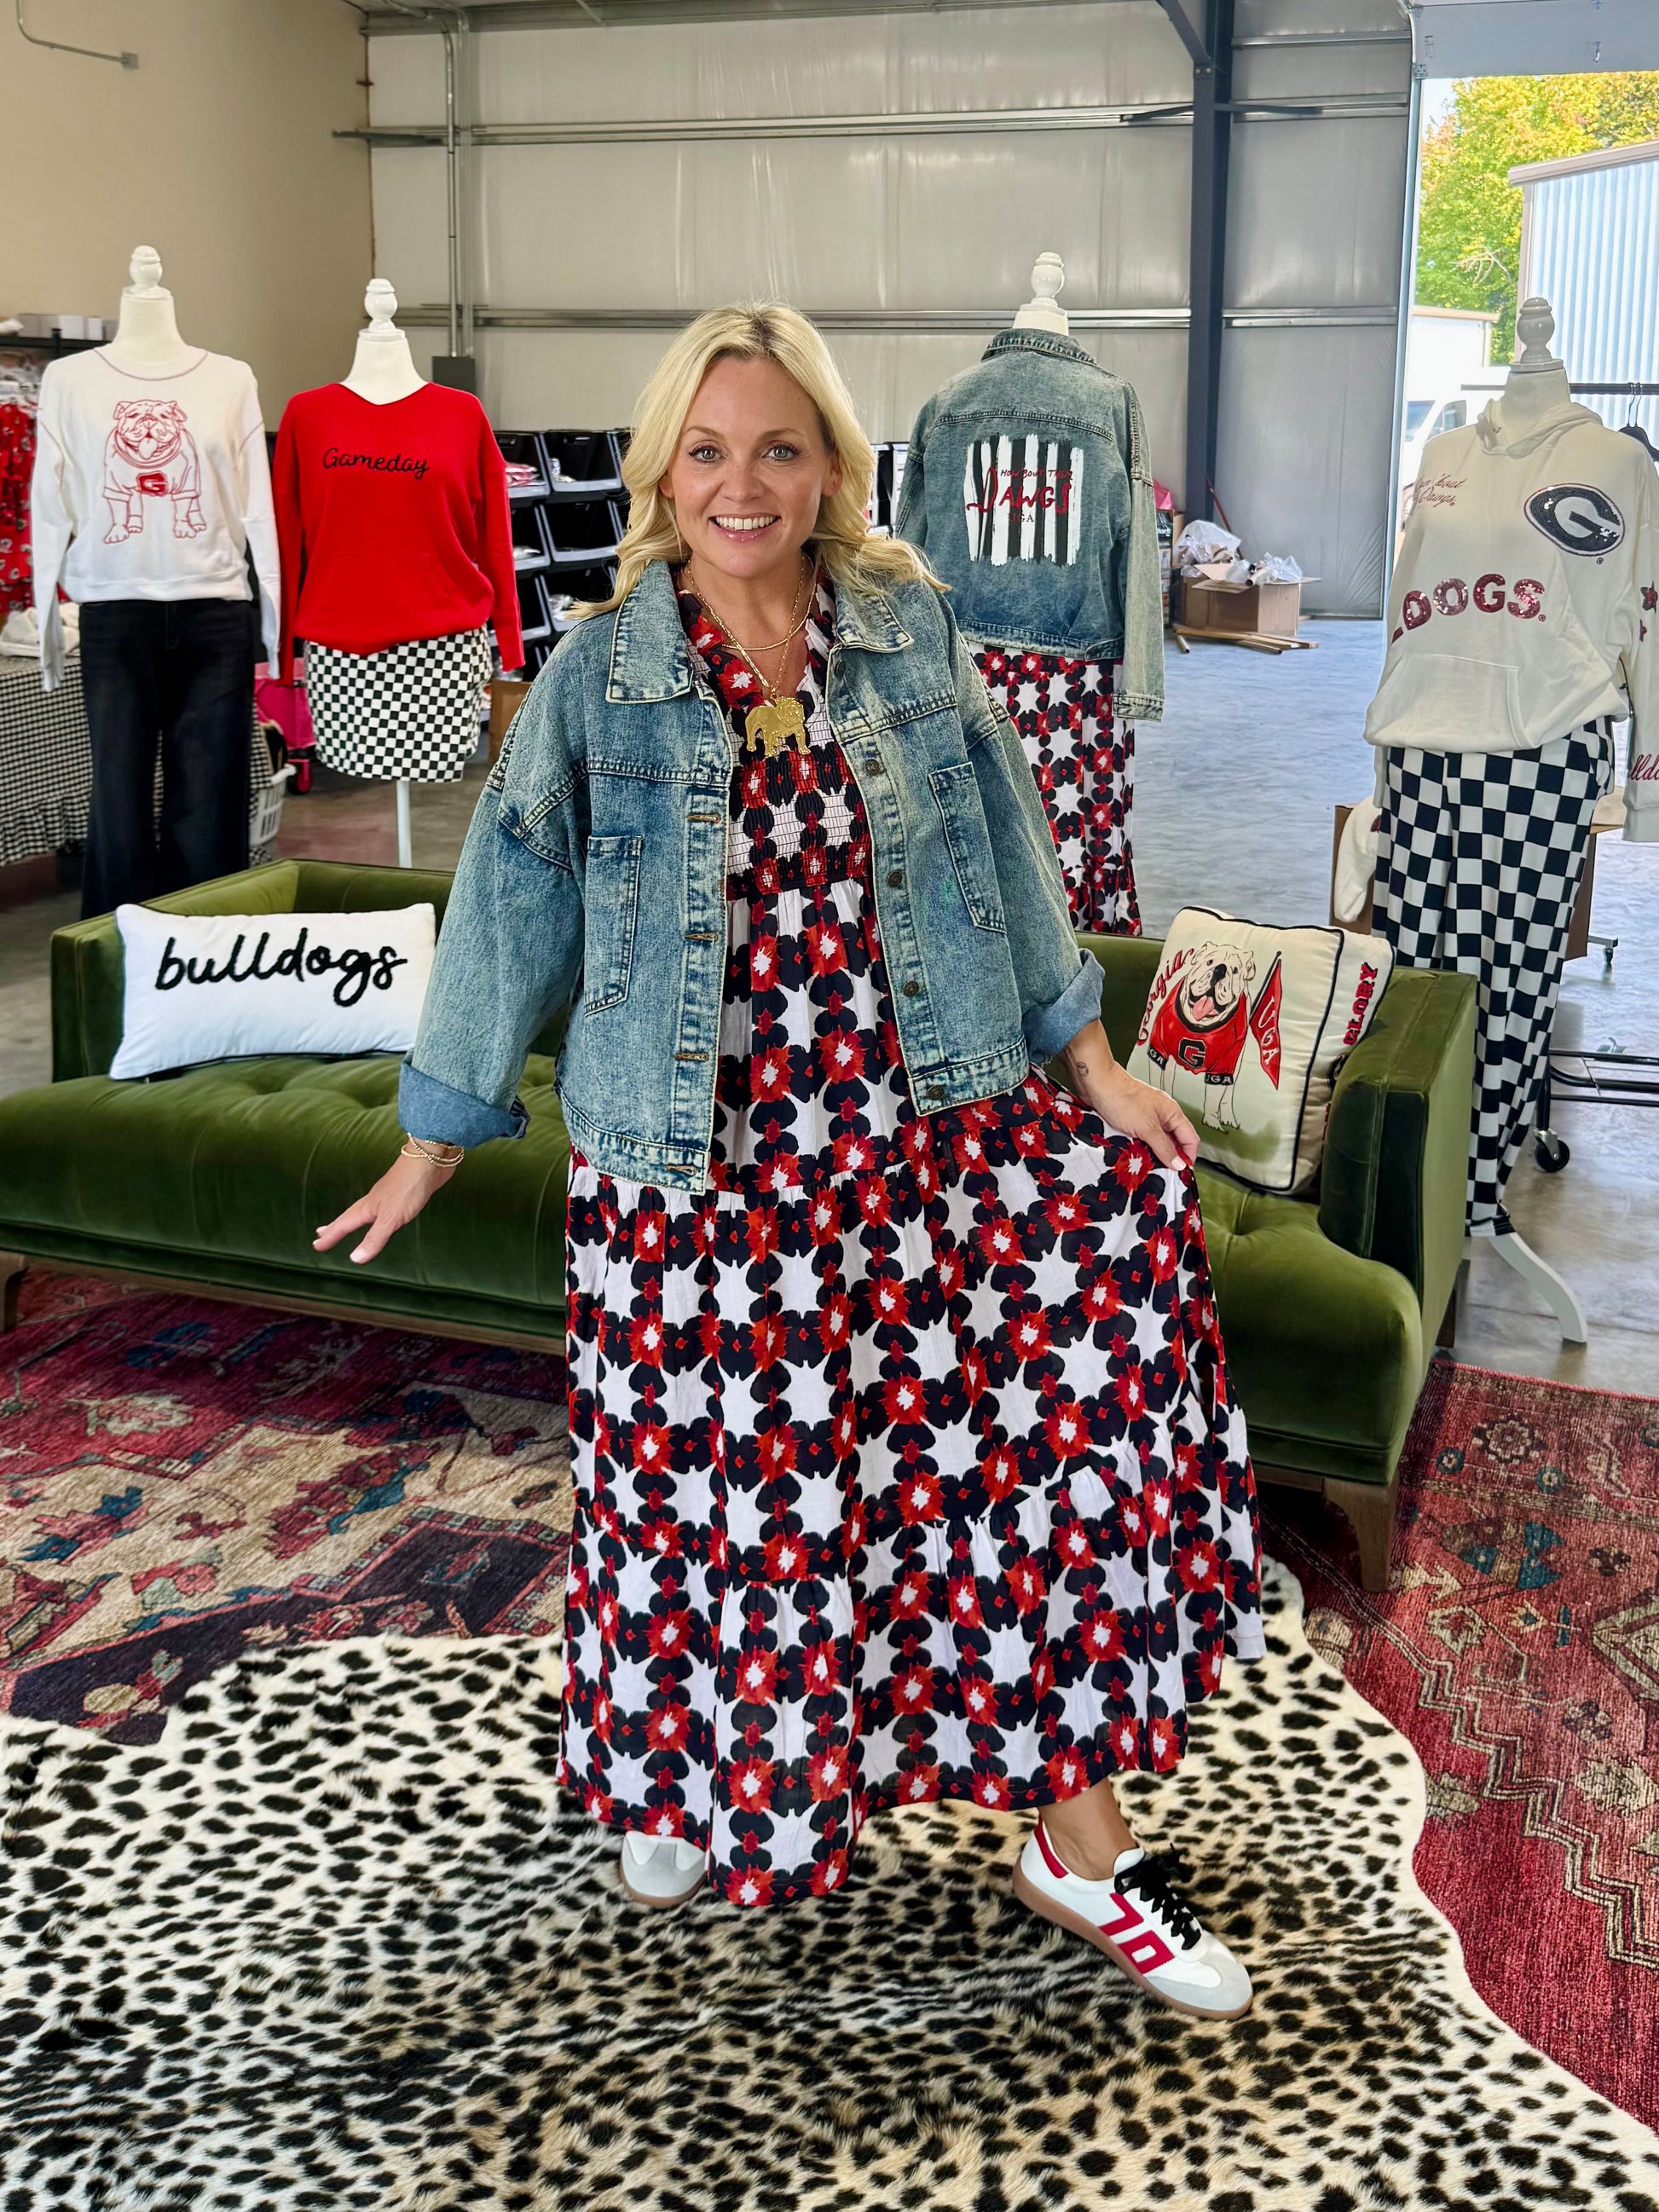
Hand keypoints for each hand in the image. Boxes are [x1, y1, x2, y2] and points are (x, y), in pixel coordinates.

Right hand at [313, 1148, 458, 1265]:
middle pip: (350, 1216)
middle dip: (336, 1226)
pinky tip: (381, 1215)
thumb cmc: (409, 1187)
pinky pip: (382, 1209)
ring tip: (347, 1225)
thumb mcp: (390, 1217)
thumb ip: (374, 1237)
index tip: (316, 1245)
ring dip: (353, 1220)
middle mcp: (374, 1201)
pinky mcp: (403, 1194)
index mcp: (368, 1207)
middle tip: (321, 1233)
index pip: (345, 1225)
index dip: (331, 1236)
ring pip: (365, 1211)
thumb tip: (355, 1258)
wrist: (430, 1161)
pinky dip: (374, 1216)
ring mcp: (388, 1196)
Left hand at [1083, 1063, 1199, 1171]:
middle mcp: (1162, 1115)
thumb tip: (1179, 1164)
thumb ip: (1164, 1147)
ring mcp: (1147, 1117)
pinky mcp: (1132, 1120)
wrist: (1097, 1084)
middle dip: (1169, 1158)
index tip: (1181, 1172)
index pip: (1191, 1139)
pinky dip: (1140, 1147)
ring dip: (1153, 1153)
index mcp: (1173, 1113)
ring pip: (1157, 1141)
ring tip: (1147, 1165)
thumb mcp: (1147, 1128)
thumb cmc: (1122, 1097)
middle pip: (1174, 1141)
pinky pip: (1142, 1138)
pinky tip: (1134, 1154)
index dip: (1189, 1156)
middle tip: (1162, 1172)